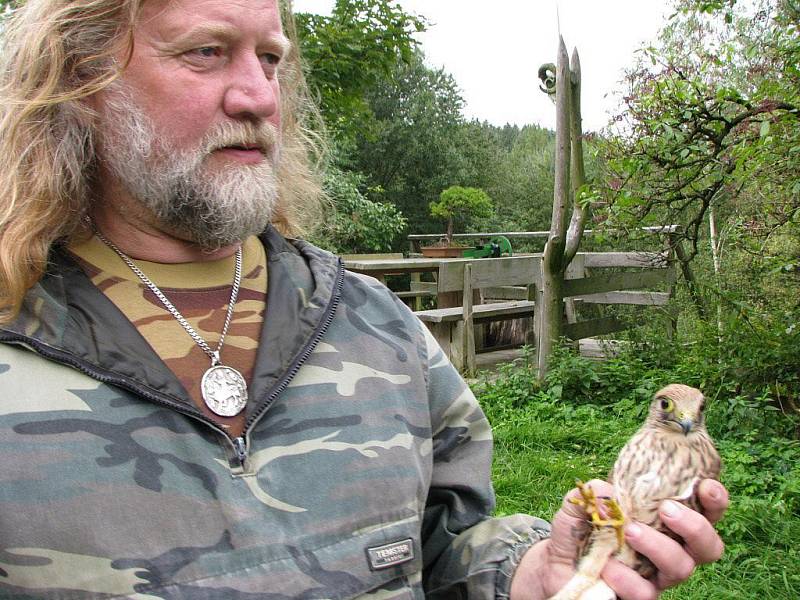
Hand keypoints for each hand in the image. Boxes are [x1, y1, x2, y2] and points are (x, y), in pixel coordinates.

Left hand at [509, 478, 728, 599]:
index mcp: (666, 521)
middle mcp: (671, 549)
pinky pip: (646, 592)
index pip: (705, 511)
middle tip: (667, 509)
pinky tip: (608, 566)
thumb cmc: (581, 528)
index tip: (705, 487)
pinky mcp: (639, 595)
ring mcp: (657, 575)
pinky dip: (627, 578)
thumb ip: (593, 492)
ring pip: (681, 568)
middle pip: (708, 546)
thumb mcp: (581, 503)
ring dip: (659, 546)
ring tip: (631, 531)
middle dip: (695, 526)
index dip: (714, 500)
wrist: (558, 563)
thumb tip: (609, 491)